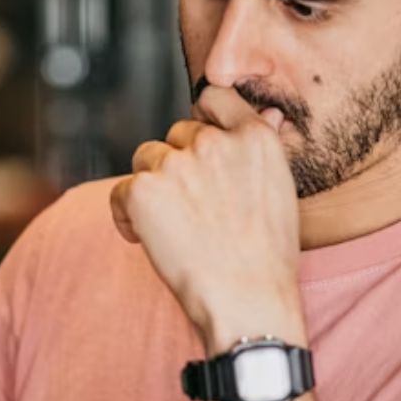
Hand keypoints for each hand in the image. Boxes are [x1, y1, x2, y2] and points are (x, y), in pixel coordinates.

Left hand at [110, 86, 306, 353]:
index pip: (214, 98)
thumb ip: (262, 148)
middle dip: (179, 165)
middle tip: (193, 212)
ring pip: (147, 159)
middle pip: (176, 134)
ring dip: (152, 187)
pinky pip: (120, 191)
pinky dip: (127, 215)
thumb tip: (266, 112)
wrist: (247, 301)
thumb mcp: (280, 191)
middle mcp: (215, 142)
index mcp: (255, 138)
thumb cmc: (267, 258)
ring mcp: (177, 164)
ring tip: (172, 229)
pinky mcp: (144, 190)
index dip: (203, 120)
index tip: (200, 149)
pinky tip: (146, 240)